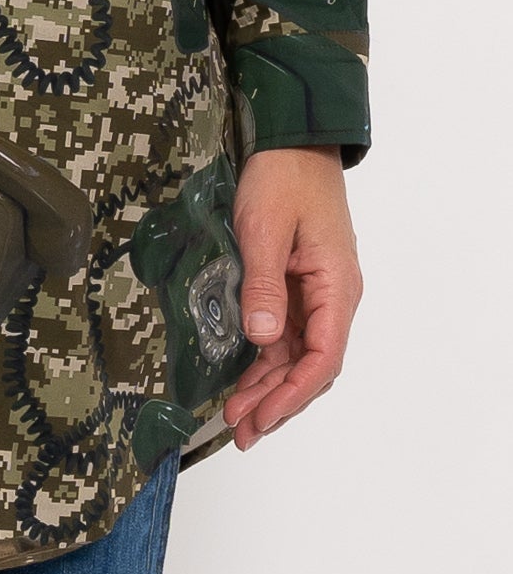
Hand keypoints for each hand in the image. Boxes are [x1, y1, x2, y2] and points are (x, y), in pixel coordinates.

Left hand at [223, 145, 362, 450]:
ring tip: (237, 418)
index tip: (262, 417)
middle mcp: (333, 297)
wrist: (292, 141)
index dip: (293, 394)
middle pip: (311, 365)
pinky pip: (284, 334)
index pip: (323, 357)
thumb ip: (264, 285)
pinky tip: (243, 380)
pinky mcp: (296, 285)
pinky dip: (264, 360)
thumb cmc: (283, 178)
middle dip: (277, 402)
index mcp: (336, 287)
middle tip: (240, 431)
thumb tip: (262, 339)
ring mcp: (315, 293)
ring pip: (296, 355)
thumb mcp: (266, 229)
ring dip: (268, 387)